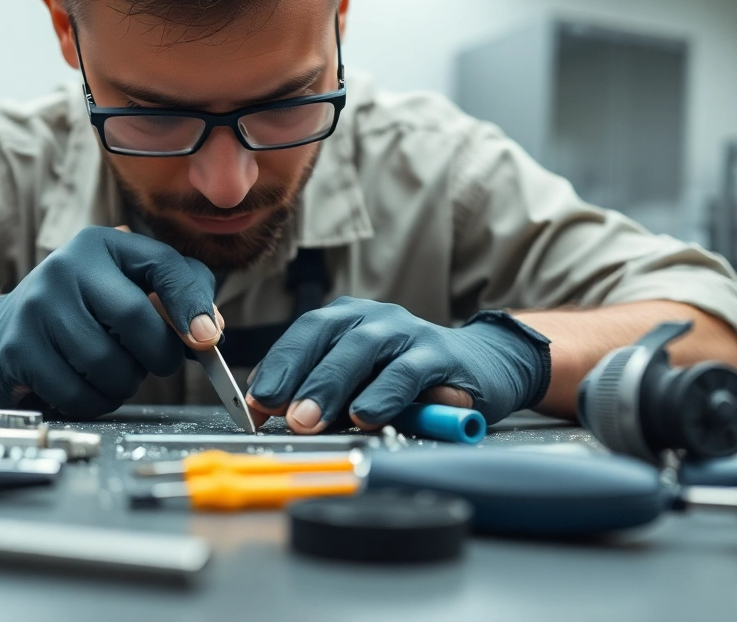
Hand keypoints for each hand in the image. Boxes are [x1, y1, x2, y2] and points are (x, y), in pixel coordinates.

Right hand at [0, 225, 222, 416]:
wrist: (0, 330)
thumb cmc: (84, 310)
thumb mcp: (131, 286)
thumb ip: (179, 298)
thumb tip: (209, 332)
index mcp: (103, 245)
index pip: (164, 266)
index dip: (191, 305)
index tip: (207, 340)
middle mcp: (66, 267)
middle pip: (136, 320)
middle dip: (160, 355)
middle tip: (157, 364)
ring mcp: (37, 307)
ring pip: (108, 365)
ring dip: (125, 384)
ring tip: (116, 373)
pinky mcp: (18, 349)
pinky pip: (78, 394)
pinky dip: (94, 402)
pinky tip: (86, 387)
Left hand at [246, 298, 550, 432]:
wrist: (483, 367)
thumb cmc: (409, 378)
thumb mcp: (362, 383)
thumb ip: (327, 394)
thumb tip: (277, 414)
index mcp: (347, 319)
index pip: (303, 335)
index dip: (276, 367)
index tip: (253, 404)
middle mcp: (374, 317)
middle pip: (326, 337)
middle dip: (296, 375)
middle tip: (276, 412)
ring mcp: (408, 331)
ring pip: (363, 348)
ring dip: (331, 384)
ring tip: (308, 418)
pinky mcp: (441, 355)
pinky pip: (407, 371)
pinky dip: (383, 393)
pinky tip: (365, 415)